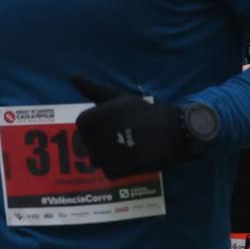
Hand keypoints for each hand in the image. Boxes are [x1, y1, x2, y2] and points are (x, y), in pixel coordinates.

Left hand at [72, 76, 186, 177]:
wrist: (177, 133)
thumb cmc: (147, 112)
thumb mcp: (122, 97)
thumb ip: (95, 89)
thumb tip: (72, 77)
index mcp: (107, 112)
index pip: (81, 123)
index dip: (90, 125)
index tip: (103, 125)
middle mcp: (108, 132)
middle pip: (87, 142)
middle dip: (97, 140)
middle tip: (116, 136)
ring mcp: (116, 152)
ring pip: (95, 158)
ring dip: (105, 155)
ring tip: (121, 147)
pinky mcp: (125, 169)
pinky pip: (107, 171)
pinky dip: (114, 167)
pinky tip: (127, 158)